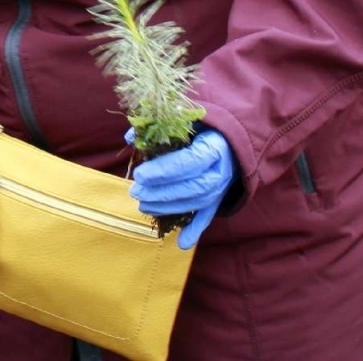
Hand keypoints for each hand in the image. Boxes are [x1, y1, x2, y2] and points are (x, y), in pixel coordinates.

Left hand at [129, 127, 237, 249]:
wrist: (232, 140)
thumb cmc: (203, 127)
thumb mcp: (186, 119)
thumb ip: (160, 126)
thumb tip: (130, 136)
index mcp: (214, 147)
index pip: (188, 162)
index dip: (163, 171)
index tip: (139, 174)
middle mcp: (220, 171)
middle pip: (190, 186)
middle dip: (160, 192)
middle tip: (135, 191)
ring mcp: (221, 188)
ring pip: (195, 203)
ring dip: (167, 208)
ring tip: (142, 204)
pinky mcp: (219, 199)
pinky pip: (208, 216)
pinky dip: (195, 230)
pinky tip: (181, 243)